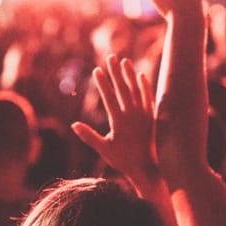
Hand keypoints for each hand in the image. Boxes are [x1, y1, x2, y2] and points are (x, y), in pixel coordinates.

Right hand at [72, 55, 158, 191]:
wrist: (146, 168)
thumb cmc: (122, 160)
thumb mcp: (103, 149)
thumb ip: (89, 136)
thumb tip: (74, 125)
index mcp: (119, 121)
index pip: (109, 97)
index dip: (102, 83)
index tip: (97, 70)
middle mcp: (132, 115)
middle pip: (122, 89)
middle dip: (115, 72)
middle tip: (110, 57)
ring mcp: (143, 114)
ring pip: (136, 90)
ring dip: (130, 74)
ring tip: (125, 61)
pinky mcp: (151, 117)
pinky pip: (148, 97)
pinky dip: (144, 86)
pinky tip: (141, 76)